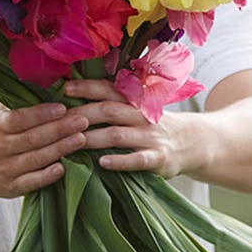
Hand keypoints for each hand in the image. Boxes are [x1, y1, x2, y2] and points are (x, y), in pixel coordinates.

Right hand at [0, 103, 89, 199]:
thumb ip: (21, 111)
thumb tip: (52, 93)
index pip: (20, 119)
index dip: (41, 113)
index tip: (62, 107)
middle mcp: (0, 148)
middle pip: (32, 138)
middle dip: (59, 129)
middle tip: (82, 121)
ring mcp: (6, 169)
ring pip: (36, 158)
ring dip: (61, 148)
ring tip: (81, 139)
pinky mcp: (12, 188)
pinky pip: (32, 182)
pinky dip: (48, 175)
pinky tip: (63, 167)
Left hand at [64, 80, 194, 177]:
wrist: (192, 142)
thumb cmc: (152, 125)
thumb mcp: (137, 109)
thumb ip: (113, 104)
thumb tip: (73, 99)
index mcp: (133, 101)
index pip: (108, 90)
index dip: (87, 88)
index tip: (65, 88)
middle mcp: (140, 116)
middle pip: (108, 111)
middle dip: (82, 114)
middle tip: (58, 121)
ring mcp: (150, 137)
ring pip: (118, 135)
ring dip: (94, 138)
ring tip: (72, 141)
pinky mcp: (159, 158)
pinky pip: (137, 160)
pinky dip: (120, 161)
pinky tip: (102, 163)